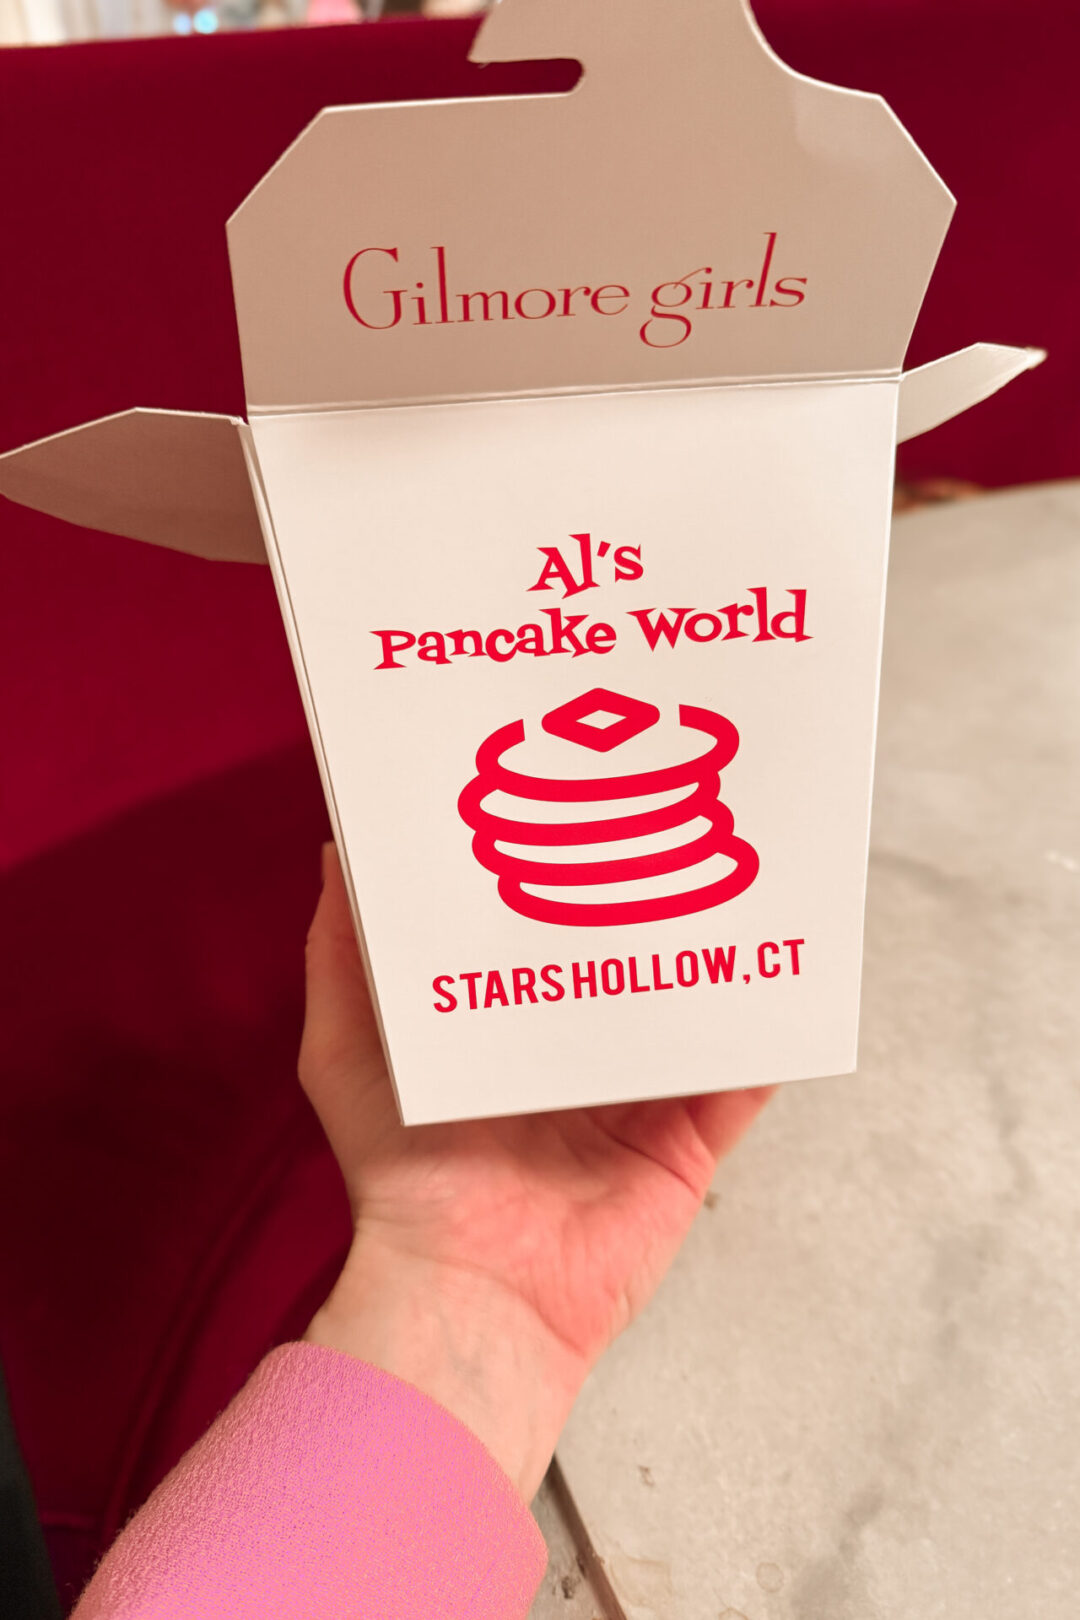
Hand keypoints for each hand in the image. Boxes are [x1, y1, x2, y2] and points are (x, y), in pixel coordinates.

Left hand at [301, 842, 772, 1500]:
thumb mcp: (344, 1050)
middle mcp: (571, 1067)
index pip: (538, 947)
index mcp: (502, 1038)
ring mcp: (637, 1105)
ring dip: (713, 960)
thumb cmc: (401, 1179)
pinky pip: (741, 1082)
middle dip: (644, 912)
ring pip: (689, 1016)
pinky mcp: (687, 1147)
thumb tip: (337, 852)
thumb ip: (343, 957)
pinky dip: (767, 1035)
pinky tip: (784, 974)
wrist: (471, 1290)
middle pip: (623, 973)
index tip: (572, 814)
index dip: (556, 887)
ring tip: (739, 882)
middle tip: (669, 827)